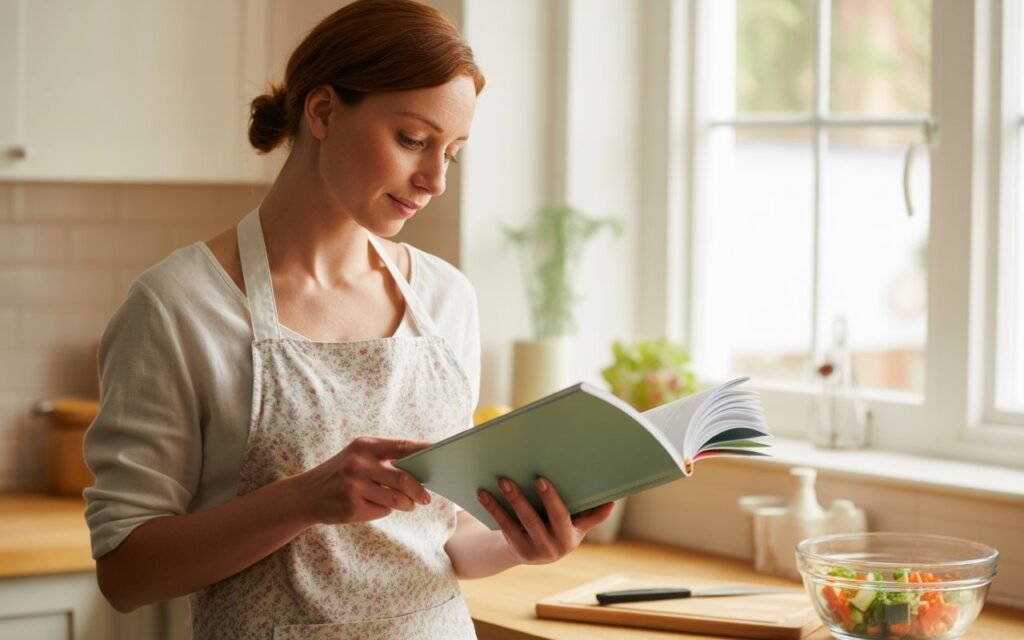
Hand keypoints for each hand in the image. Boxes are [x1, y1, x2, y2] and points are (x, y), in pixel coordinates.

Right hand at [297, 436, 432, 524]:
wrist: (304, 496)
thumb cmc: (339, 474)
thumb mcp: (357, 457)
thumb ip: (384, 459)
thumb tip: (421, 469)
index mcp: (365, 445)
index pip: (403, 446)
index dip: (426, 451)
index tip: (442, 456)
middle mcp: (359, 463)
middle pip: (404, 479)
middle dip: (420, 491)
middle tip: (426, 498)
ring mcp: (355, 486)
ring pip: (396, 499)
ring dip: (406, 504)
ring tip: (407, 504)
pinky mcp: (352, 507)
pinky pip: (382, 511)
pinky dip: (385, 510)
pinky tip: (376, 506)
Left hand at [477, 477, 614, 564]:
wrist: (538, 550)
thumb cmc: (561, 528)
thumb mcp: (578, 525)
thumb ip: (592, 515)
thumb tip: (613, 501)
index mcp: (569, 537)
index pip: (560, 516)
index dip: (551, 499)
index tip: (540, 479)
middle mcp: (551, 547)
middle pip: (532, 520)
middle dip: (520, 499)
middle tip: (507, 478)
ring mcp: (531, 551)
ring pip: (514, 525)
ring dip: (502, 503)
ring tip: (496, 482)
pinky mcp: (515, 550)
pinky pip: (502, 527)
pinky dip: (493, 509)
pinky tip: (483, 494)